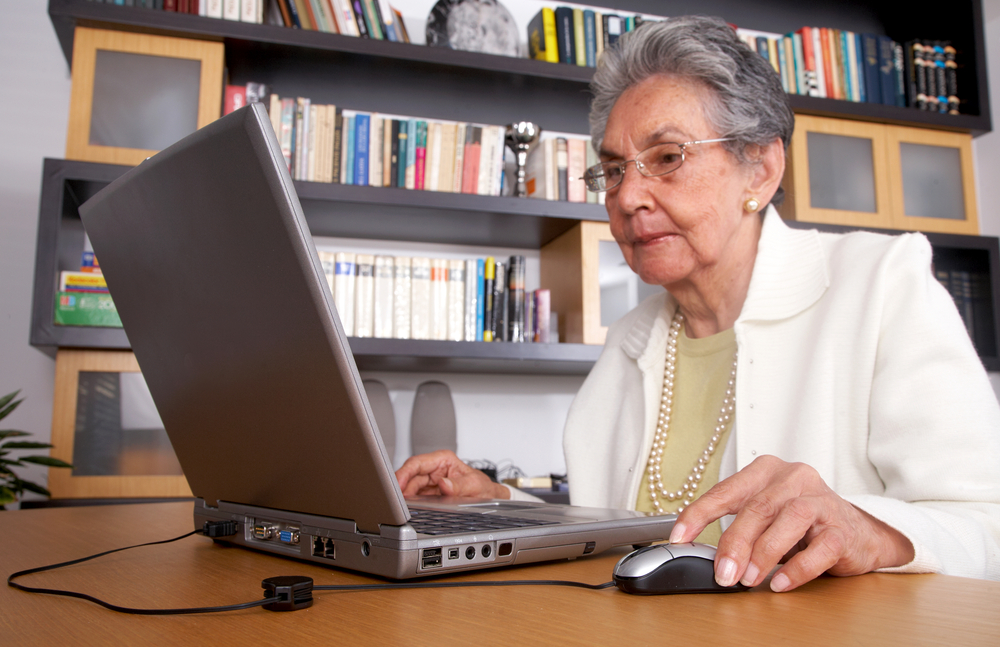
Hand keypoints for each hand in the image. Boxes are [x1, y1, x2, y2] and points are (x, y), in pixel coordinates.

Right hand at [395, 450, 508, 498]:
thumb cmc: (483, 487)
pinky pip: (416, 496)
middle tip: (395, 501)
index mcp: (443, 460)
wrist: (489, 498)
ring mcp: (431, 482)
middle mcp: (434, 469)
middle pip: (410, 476)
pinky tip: (407, 509)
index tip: (397, 484)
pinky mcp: (429, 493)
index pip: (417, 463)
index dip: (404, 473)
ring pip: (410, 487)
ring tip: (400, 507)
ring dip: (405, 497)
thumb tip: (444, 484)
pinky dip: (410, 503)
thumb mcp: (475, 486)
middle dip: (401, 488)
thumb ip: (459, 486)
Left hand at [668, 455, 914, 591]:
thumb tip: (701, 552)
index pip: (726, 490)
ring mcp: (822, 501)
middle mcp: (794, 478)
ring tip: (749, 579)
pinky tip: (781, 582)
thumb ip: (737, 524)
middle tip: (722, 573)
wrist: (859, 533)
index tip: (678, 537)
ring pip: (789, 520)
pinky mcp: (843, 529)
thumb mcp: (765, 515)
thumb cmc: (802, 523)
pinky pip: (820, 548)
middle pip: (757, 508)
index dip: (699, 513)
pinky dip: (797, 568)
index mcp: (766, 471)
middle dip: (735, 543)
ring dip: (764, 553)